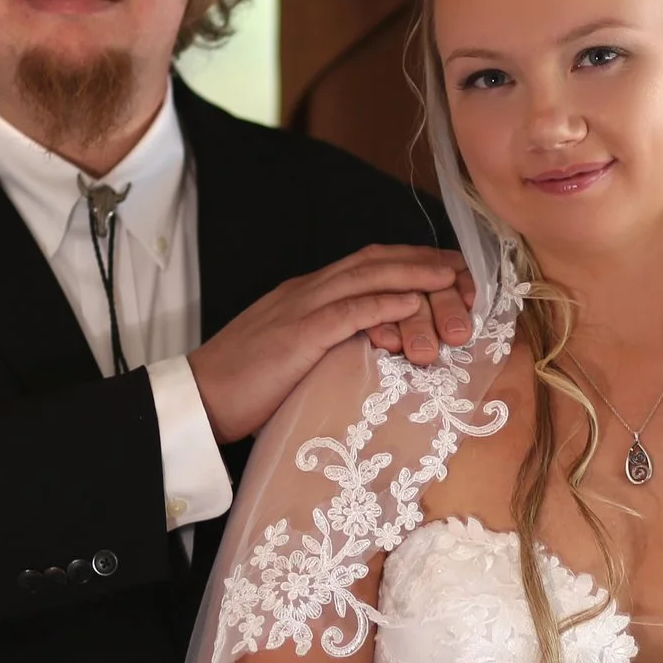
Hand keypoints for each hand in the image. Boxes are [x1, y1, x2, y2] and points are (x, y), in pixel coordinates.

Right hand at [189, 246, 466, 441]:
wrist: (197, 400)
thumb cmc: (245, 388)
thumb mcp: (297, 357)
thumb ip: (331, 344)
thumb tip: (374, 350)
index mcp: (307, 295)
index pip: (368, 265)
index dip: (412, 263)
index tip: (449, 275)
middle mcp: (307, 291)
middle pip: (376, 262)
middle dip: (424, 264)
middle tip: (465, 275)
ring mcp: (301, 309)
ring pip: (368, 278)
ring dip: (415, 278)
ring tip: (452, 283)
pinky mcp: (297, 336)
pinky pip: (347, 312)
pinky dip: (382, 304)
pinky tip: (410, 305)